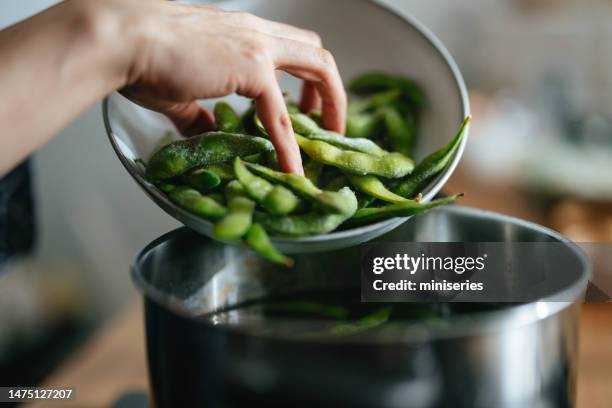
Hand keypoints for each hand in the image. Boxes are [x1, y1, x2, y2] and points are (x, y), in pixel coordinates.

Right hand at [108, 0, 346, 173]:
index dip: (305, 78)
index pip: (290, 48)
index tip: (307, 107)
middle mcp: (257, 34)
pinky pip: (280, 114)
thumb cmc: (141, 58)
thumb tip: (207, 134)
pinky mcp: (252, 69)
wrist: (122, 40)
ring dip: (331, 104)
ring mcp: (258, 48)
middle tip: (326, 123)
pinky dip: (290, 145)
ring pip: (318, 67)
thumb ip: (199, 114)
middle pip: (316, 53)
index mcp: (243, 34)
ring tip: (328, 140)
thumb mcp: (180, 90)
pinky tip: (292, 170)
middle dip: (329, 89)